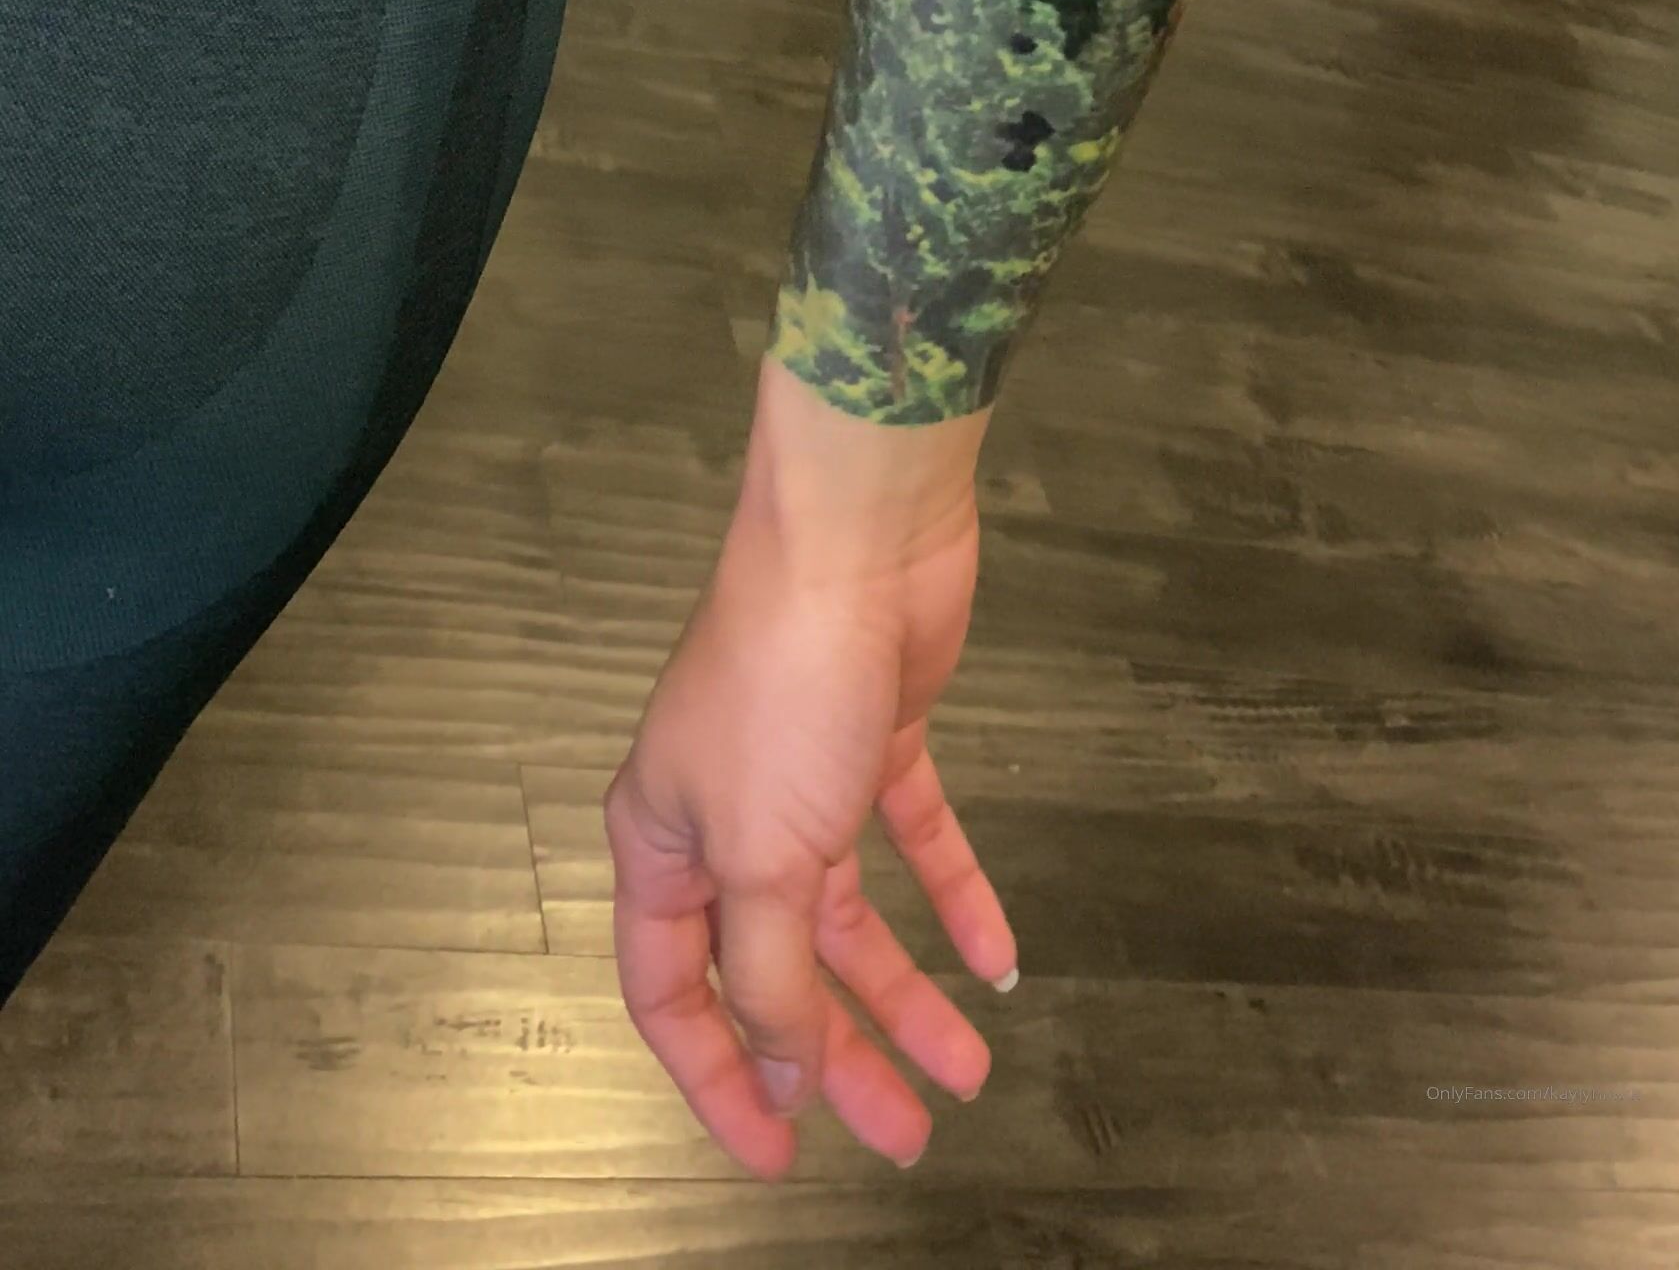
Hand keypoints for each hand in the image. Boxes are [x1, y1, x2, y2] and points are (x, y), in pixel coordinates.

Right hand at [604, 368, 1016, 1179]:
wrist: (857, 539)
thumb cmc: (782, 682)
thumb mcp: (762, 855)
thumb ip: (773, 975)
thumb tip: (784, 1069)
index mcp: (664, 843)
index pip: (675, 994)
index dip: (721, 1081)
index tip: (779, 1156)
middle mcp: (727, 818)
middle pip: (778, 967)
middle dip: (837, 1056)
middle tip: (904, 1135)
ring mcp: (805, 778)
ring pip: (851, 917)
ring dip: (906, 992)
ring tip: (967, 1070)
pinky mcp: (878, 739)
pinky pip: (915, 840)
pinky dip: (954, 896)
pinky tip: (997, 954)